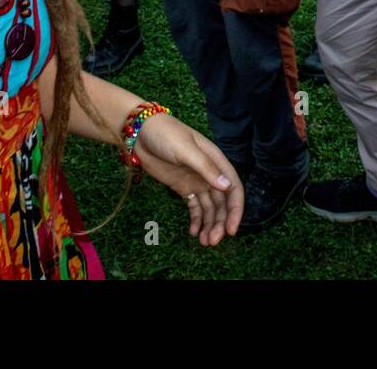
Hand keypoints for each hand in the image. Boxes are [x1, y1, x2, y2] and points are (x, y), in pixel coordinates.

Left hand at [131, 113, 243, 245]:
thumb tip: (226, 186)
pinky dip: (197, 221)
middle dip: (220, 222)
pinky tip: (194, 232)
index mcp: (216, 161)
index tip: (231, 229)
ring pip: (209, 208)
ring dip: (210, 225)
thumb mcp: (185, 149)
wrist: (141, 133)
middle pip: (222, 203)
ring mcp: (197, 182)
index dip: (236, 209)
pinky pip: (195, 207)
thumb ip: (205, 167)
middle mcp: (210, 174)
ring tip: (205, 242)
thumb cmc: (166, 135)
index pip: (233, 188)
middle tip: (213, 241)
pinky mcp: (183, 188)